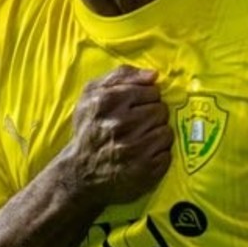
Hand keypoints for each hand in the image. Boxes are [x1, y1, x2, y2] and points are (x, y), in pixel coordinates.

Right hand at [61, 65, 172, 205]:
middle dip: (153, 115)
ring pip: (166, 132)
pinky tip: (144, 154)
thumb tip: (153, 75)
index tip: (138, 106)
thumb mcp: (92, 94)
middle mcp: (120, 125)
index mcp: (108, 101)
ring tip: (142, 139)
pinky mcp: (143, 171)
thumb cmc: (88, 128)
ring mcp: (133, 150)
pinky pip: (167, 154)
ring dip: (157, 135)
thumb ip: (121, 76)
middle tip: (139, 124)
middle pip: (161, 111)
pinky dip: (159, 154)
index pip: (151, 92)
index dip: (147, 98)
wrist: (80, 171)